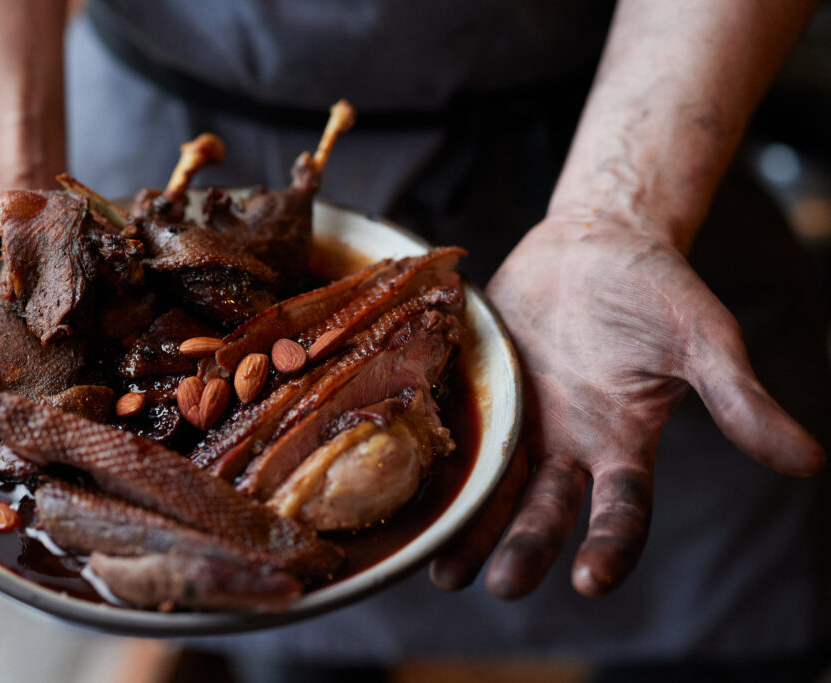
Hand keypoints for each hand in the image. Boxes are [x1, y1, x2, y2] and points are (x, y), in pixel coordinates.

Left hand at [432, 214, 823, 596]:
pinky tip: (414, 483)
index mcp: (622, 441)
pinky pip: (459, 425)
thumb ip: (742, 401)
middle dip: (525, 546)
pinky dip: (440, 454)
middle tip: (502, 585)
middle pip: (545, 508)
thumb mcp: (704, 340)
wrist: (594, 242)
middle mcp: (566, 441)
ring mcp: (520, 415)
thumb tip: (811, 462)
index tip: (591, 580)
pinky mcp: (483, 385)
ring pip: (496, 483)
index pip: (622, 508)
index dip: (610, 544)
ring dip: (474, 525)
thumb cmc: (657, 292)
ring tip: (443, 570)